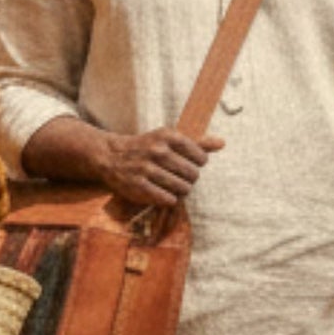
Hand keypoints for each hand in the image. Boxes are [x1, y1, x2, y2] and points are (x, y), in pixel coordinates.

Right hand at [89, 124, 221, 206]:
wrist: (111, 156)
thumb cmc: (147, 147)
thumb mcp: (169, 139)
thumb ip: (196, 142)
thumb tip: (222, 143)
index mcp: (167, 135)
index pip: (201, 157)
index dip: (198, 164)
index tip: (189, 163)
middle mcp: (157, 150)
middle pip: (193, 174)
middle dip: (190, 178)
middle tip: (180, 176)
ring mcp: (146, 168)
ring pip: (182, 188)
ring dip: (181, 190)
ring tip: (173, 185)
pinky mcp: (138, 186)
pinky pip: (168, 199)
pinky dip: (170, 199)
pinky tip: (164, 193)